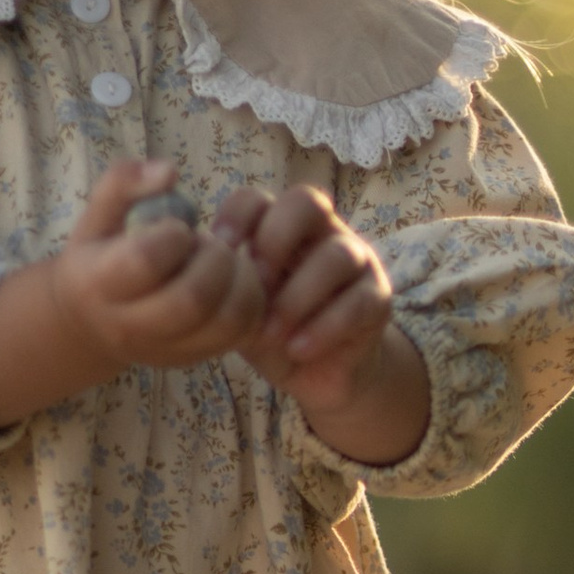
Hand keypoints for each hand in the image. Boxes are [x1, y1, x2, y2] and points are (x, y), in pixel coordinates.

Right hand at [0, 159, 263, 428]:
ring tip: (226, 261)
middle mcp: (129, 326)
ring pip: (225, 322)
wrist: (91, 322)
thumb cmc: (99, 256)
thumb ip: (123, 182)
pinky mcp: (195, 357)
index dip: (173, 235)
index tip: (176, 228)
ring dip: (240, 280)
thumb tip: (170, 171)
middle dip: (214, 259)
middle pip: (191, 300)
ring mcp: (165, 350)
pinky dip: (251, 300)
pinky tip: (234, 281)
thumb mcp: (96, 215)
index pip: (145, 261)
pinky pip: (241, 332)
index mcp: (98, 284)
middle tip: (210, 243)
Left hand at [213, 184, 430, 464]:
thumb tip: (195, 272)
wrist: (319, 374)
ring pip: (336, 255)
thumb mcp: (239, 311)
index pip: (257, 198)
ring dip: (298, 296)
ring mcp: (355, 261)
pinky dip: (324, 327)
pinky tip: (298, 349)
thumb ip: (223, 288)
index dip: (236, 217)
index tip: (217, 251)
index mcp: (279, 228)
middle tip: (256, 284)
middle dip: (276, 239)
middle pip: (307, 201)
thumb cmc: (273, 332)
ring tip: (273, 333)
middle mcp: (321, 232)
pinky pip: (358, 302)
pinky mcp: (378, 298)